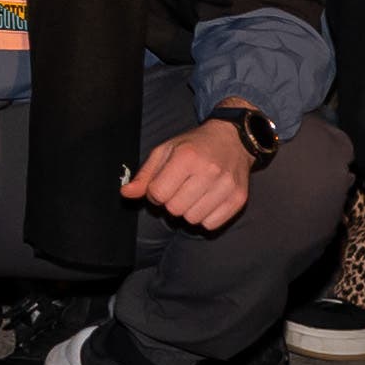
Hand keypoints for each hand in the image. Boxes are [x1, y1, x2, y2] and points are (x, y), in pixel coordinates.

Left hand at [122, 117, 253, 233]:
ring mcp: (226, 186)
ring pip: (192, 219)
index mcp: (187, 156)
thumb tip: (126, 194)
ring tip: (193, 194)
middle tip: (179, 189)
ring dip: (187, 211)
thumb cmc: (194, 146)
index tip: (163, 184)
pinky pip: (210, 225)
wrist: (233, 139)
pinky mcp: (238, 199)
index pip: (158, 193)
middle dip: (171, 202)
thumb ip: (145, 175)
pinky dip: (204, 217)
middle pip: (174, 209)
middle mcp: (209, 170)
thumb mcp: (166, 151)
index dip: (155, 192)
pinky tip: (206, 201)